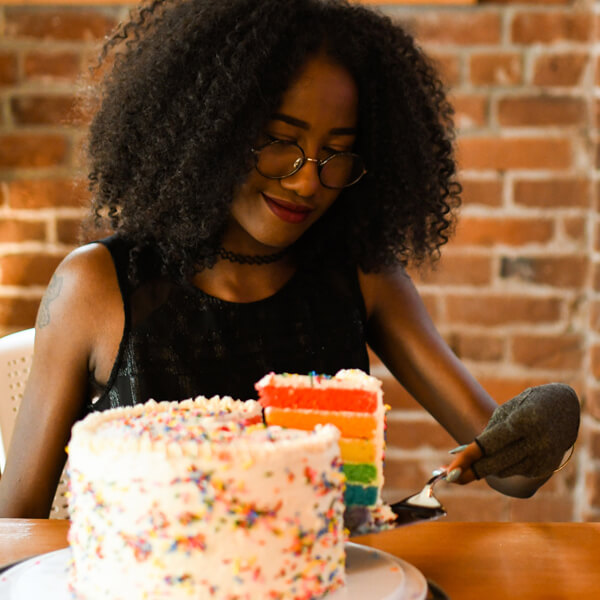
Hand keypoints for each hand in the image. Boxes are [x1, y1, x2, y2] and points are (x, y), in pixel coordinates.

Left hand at [442, 383, 579, 483]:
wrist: (564, 408)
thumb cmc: (525, 406)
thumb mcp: (506, 411)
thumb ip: (489, 434)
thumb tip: (465, 458)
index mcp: (523, 422)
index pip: (488, 445)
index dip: (467, 459)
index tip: (449, 471)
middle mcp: (535, 442)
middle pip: (494, 464)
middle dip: (470, 471)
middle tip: (448, 476)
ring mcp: (542, 458)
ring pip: (502, 470)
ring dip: (488, 465)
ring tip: (486, 451)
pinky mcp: (545, 468)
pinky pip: (515, 471)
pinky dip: (505, 464)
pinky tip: (512, 450)